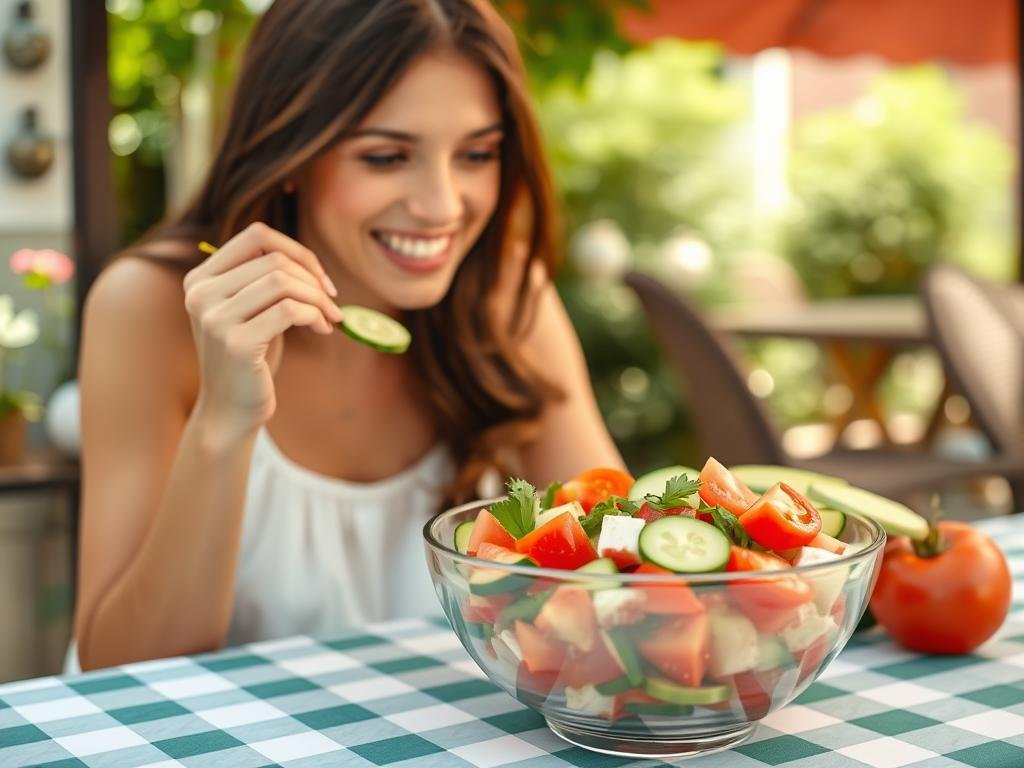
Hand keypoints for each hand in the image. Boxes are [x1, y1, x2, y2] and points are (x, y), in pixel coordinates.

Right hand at [183, 222, 341, 439]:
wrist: (230, 411)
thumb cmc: (250, 359)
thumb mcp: (251, 311)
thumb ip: (264, 280)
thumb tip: (308, 260)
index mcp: (201, 278)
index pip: (256, 236)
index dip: (297, 251)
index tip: (319, 278)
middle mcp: (201, 293)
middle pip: (275, 260)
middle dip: (314, 280)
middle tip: (333, 305)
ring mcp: (215, 318)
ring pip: (283, 282)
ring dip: (318, 299)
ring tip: (330, 319)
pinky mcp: (236, 343)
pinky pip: (290, 310)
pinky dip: (316, 315)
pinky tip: (323, 330)